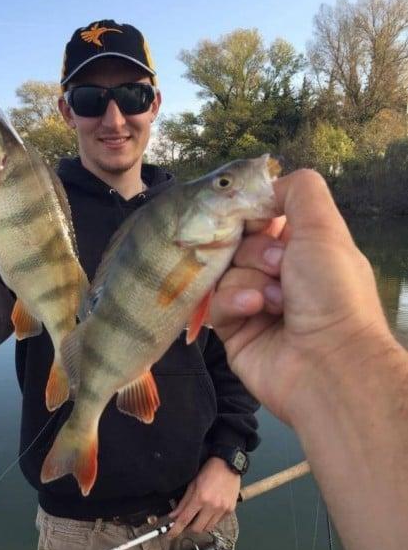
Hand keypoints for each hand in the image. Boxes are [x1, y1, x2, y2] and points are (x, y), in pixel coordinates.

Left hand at [167, 457, 240, 538]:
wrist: (228, 465)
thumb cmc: (209, 471)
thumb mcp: (193, 484)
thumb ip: (183, 502)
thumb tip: (174, 515)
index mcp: (200, 498)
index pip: (185, 519)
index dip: (175, 530)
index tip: (170, 536)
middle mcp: (212, 506)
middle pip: (197, 528)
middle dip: (189, 528)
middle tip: (187, 522)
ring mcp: (223, 509)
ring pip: (208, 528)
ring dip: (201, 525)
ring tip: (199, 516)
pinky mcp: (230, 510)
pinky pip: (218, 522)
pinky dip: (212, 520)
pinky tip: (210, 511)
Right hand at [210, 169, 389, 425]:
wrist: (328, 363)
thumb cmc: (332, 292)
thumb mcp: (325, 228)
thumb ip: (300, 190)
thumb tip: (267, 186)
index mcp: (303, 248)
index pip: (262, 218)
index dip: (254, 215)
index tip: (254, 217)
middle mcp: (278, 274)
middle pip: (238, 242)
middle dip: (256, 251)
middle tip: (279, 266)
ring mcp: (254, 302)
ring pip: (224, 271)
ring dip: (249, 279)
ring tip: (274, 300)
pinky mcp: (233, 330)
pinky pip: (216, 302)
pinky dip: (236, 302)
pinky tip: (257, 311)